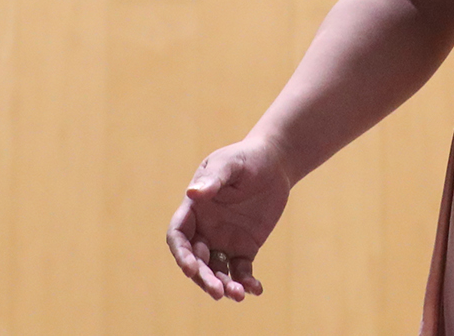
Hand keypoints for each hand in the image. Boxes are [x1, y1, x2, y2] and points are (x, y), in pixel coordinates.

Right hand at [167, 135, 291, 300]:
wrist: (275, 163)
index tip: (190, 268)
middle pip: (196, 261)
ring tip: (238, 295)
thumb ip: (214, 179)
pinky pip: (241, 271)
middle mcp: (204, 230)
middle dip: (203, 278)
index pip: (178, 237)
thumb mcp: (231, 163)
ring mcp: (224, 241)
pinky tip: (255, 289)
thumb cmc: (247, 158)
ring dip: (224, 285)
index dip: (181, 254)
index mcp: (194, 210)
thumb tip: (193, 193)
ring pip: (217, 271)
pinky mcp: (245, 248)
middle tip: (217, 291)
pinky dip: (246, 282)